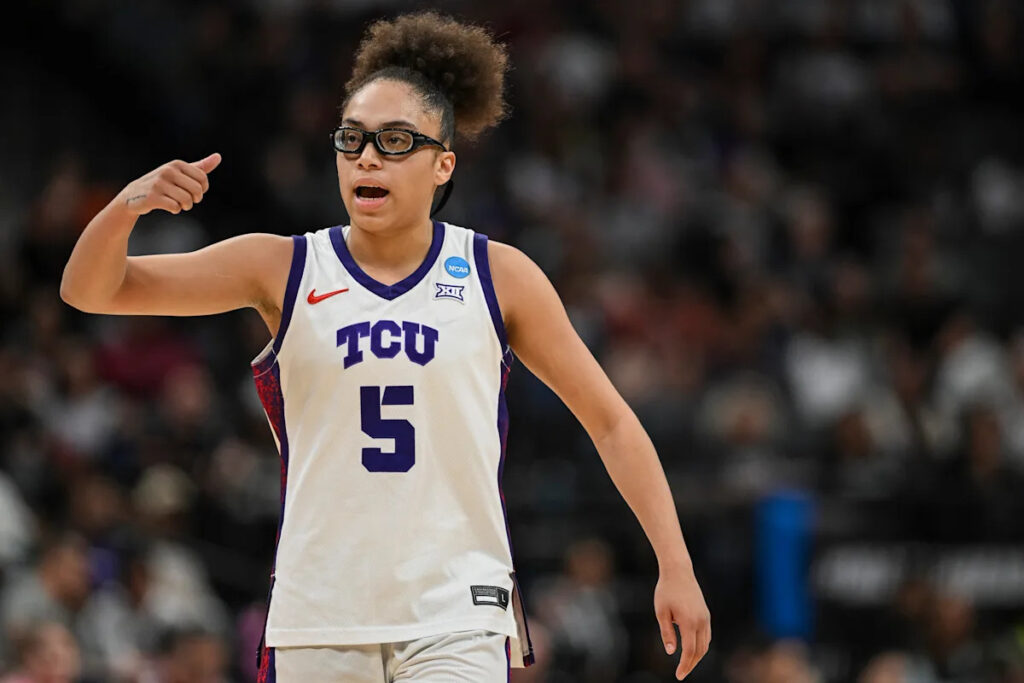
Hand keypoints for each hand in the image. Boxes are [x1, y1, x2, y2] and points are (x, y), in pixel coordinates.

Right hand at [119, 153, 221, 215]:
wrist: (134, 194)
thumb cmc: (163, 183)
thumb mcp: (181, 172)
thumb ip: (200, 166)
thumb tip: (218, 156)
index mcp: (177, 164)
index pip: (203, 178)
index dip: (202, 190)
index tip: (194, 192)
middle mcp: (168, 171)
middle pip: (196, 190)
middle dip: (195, 199)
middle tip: (187, 200)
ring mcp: (159, 183)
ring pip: (187, 200)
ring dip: (185, 206)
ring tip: (178, 204)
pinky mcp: (152, 197)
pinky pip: (175, 207)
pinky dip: (175, 210)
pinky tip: (168, 206)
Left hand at [655, 564, 710, 679]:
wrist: (678, 571)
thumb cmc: (666, 591)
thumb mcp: (661, 612)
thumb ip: (667, 633)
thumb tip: (672, 652)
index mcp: (689, 622)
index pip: (689, 651)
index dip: (685, 665)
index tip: (679, 675)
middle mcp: (701, 621)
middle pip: (700, 651)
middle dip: (691, 664)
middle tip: (682, 673)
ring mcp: (705, 617)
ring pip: (705, 644)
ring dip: (697, 656)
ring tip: (686, 664)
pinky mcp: (706, 614)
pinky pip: (707, 635)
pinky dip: (701, 645)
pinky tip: (693, 649)